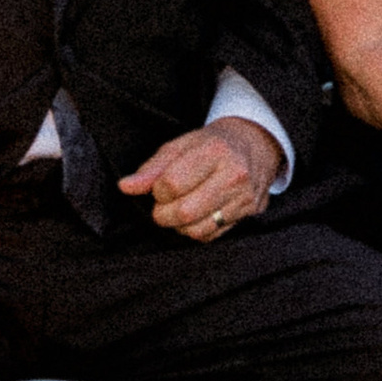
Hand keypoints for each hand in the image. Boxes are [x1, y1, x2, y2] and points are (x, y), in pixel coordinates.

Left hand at [118, 114, 279, 239]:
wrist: (256, 144)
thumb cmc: (212, 144)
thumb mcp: (180, 146)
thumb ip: (152, 168)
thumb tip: (125, 187)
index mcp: (214, 151)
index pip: (172, 184)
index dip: (157, 191)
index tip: (159, 187)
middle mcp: (234, 175)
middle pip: (184, 212)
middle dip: (163, 214)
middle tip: (162, 205)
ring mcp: (244, 196)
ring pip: (197, 229)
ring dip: (178, 226)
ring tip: (177, 210)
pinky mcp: (249, 213)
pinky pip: (211, 236)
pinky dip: (195, 230)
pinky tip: (195, 216)